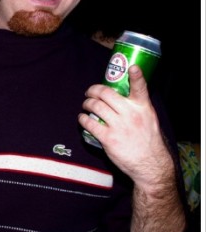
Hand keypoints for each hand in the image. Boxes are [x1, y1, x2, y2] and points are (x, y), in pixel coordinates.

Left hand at [78, 65, 172, 189]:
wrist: (150, 164)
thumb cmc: (148, 141)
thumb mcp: (149, 120)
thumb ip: (137, 108)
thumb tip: (120, 98)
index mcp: (143, 108)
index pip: (141, 88)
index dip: (136, 75)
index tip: (132, 67)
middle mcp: (131, 114)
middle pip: (106, 94)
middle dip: (93, 91)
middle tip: (89, 93)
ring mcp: (119, 126)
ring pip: (95, 106)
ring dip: (86, 104)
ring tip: (85, 105)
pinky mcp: (108, 138)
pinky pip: (89, 123)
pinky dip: (83, 119)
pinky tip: (82, 119)